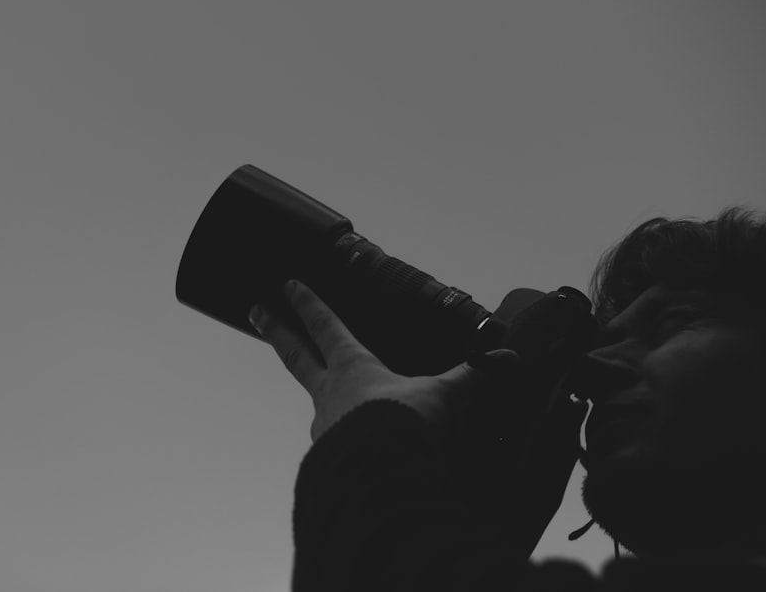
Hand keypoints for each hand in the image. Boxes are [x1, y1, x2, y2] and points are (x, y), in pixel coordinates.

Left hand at [249, 279, 517, 443]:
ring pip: (318, 403)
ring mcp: (325, 428)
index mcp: (352, 368)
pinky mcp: (327, 462)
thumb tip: (511, 359)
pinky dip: (342, 442)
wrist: (379, 484)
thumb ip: (473, 378)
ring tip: (338, 405)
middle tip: (255, 308)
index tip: (287, 282)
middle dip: (276, 328)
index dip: (308, 303)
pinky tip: (355, 454)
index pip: (326, 326)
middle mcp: (330, 394)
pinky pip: (334, 444)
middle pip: (295, 353)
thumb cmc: (405, 430)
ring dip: (323, 398)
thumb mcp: (443, 398)